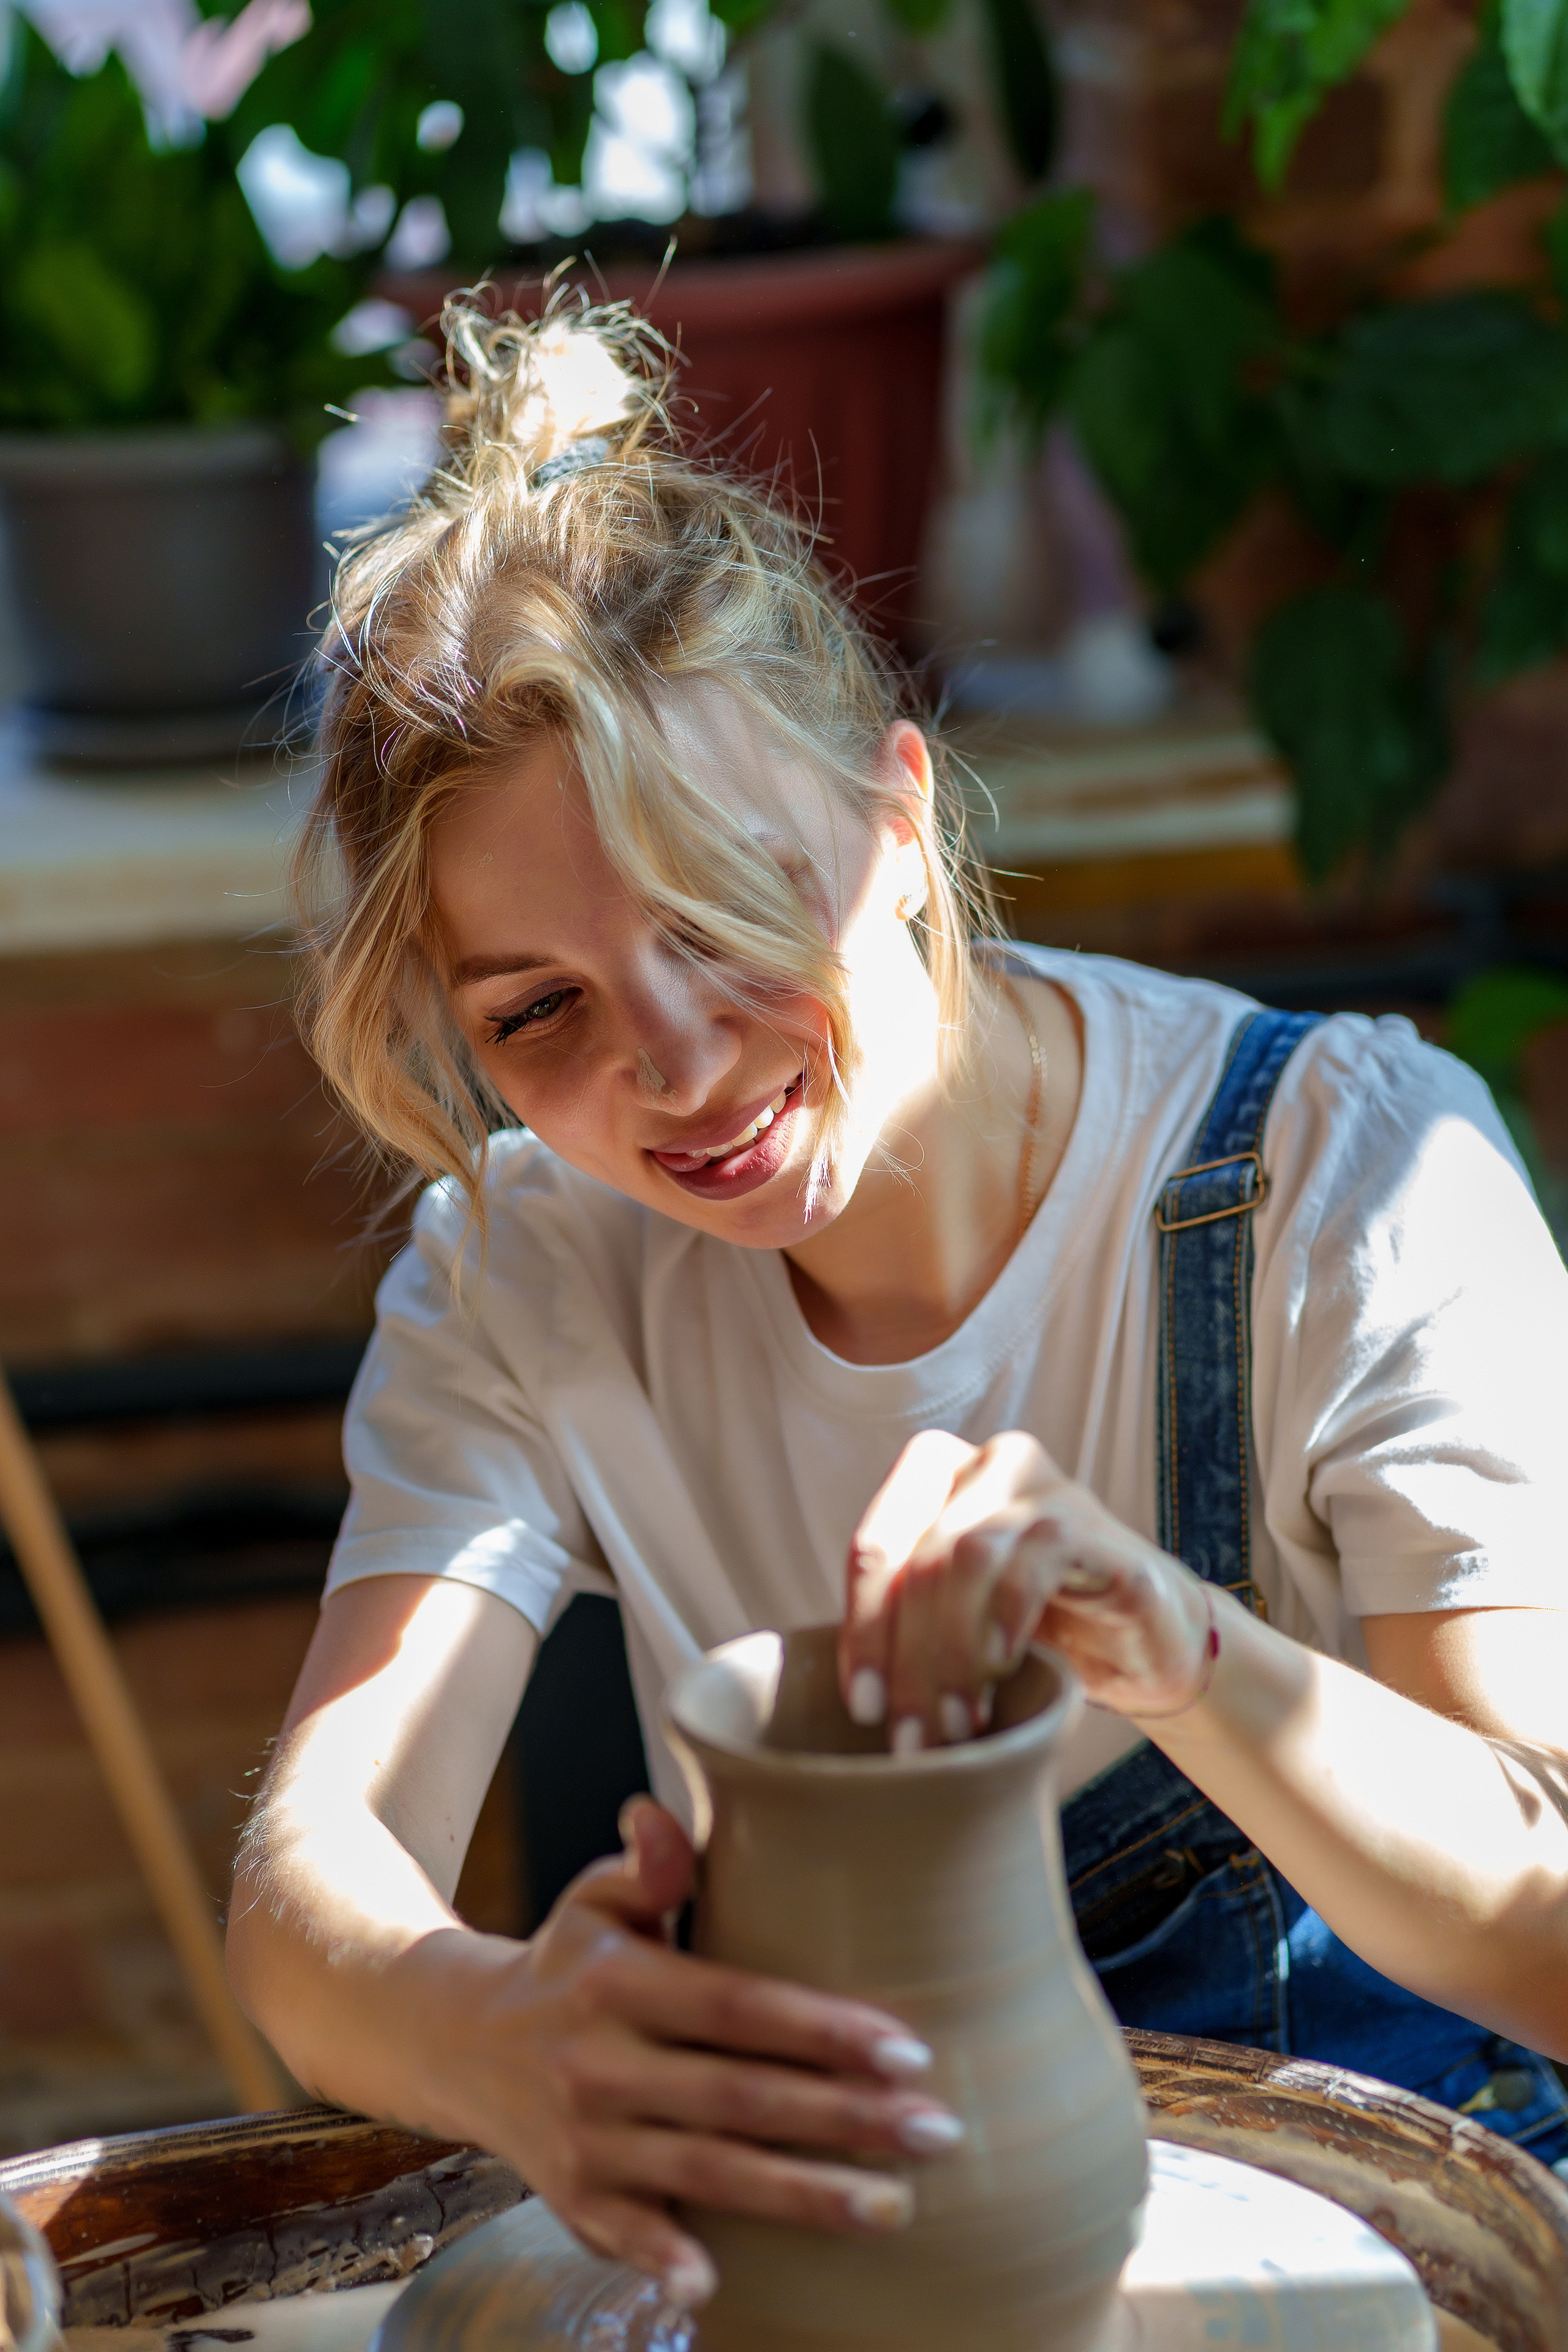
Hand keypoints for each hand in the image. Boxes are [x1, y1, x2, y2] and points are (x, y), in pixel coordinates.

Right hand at [409, 1799, 963, 2306]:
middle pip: (740, 2098)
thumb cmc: (570, 1963)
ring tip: (894, 2207)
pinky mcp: (575, 2199)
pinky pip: (627, 2236)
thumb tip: (662, 1816)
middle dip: (843, 2119)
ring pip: (708, 2174)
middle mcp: (601, 2063)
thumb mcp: (597, 1900)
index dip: (820, 2029)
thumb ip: (648, 1865)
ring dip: (804, 2197)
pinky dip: (668, 2259)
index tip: (906, 2049)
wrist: (463, 2044)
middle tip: (935, 2131)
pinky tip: (719, 2285)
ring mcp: (587, 2139)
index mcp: (619, 1982)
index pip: (736, 2006)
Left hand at [839, 1430, 1216, 1748]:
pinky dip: (1009, 1619)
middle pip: (918, 1560)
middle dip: (907, 1658)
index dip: (861, 1630)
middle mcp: (986, 1465)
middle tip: (914, 1737)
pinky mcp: (1094, 1526)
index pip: (873, 1548)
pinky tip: (1005, 1670)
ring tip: (960, 1723)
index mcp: (934, 1477)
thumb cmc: (1035, 1630)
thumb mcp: (955, 1624)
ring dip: (955, 1651)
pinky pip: (1037, 1558)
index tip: (862, 1708)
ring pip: (968, 1557)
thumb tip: (853, 1697)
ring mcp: (1044, 1486)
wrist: (1144, 1643)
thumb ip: (905, 1627)